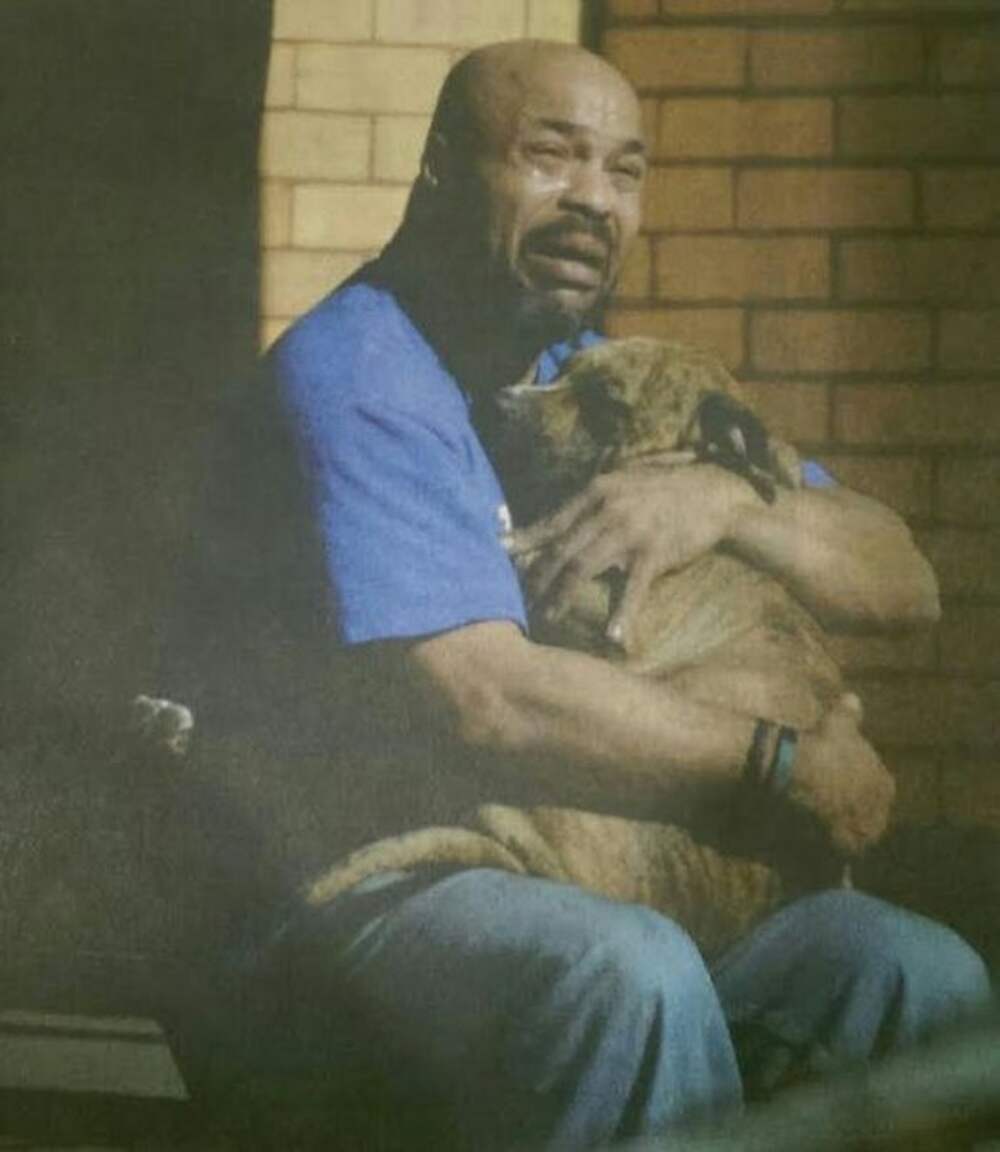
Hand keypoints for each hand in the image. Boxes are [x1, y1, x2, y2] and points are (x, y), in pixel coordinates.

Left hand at [506, 462, 754, 646]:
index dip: (523, 540)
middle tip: (518, 601)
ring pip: (582, 569)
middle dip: (536, 579)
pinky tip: (611, 636)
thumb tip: (560, 518)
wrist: (714, 491)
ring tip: (546, 618)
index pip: (550, 522)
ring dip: (561, 597)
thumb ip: (591, 499)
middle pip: (559, 550)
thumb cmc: (664, 489)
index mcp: (595, 491)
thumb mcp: (622, 481)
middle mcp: (606, 509)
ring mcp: (629, 531)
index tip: (497, 553)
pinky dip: (621, 614)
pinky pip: (631, 588)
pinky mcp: (654, 552)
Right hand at [790, 694, 894, 856]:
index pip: (876, 789)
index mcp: (884, 785)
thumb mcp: (836, 725)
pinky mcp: (837, 854)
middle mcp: (880, 815)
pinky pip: (833, 854)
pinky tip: (807, 843)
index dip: (854, 784)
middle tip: (823, 804)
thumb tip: (853, 698)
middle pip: (864, 815)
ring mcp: (860, 837)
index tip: (836, 780)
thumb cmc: (820, 747)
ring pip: (848, 836)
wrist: (797, 777)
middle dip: (849, 811)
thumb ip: (848, 714)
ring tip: (811, 824)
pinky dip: (823, 851)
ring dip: (836, 832)